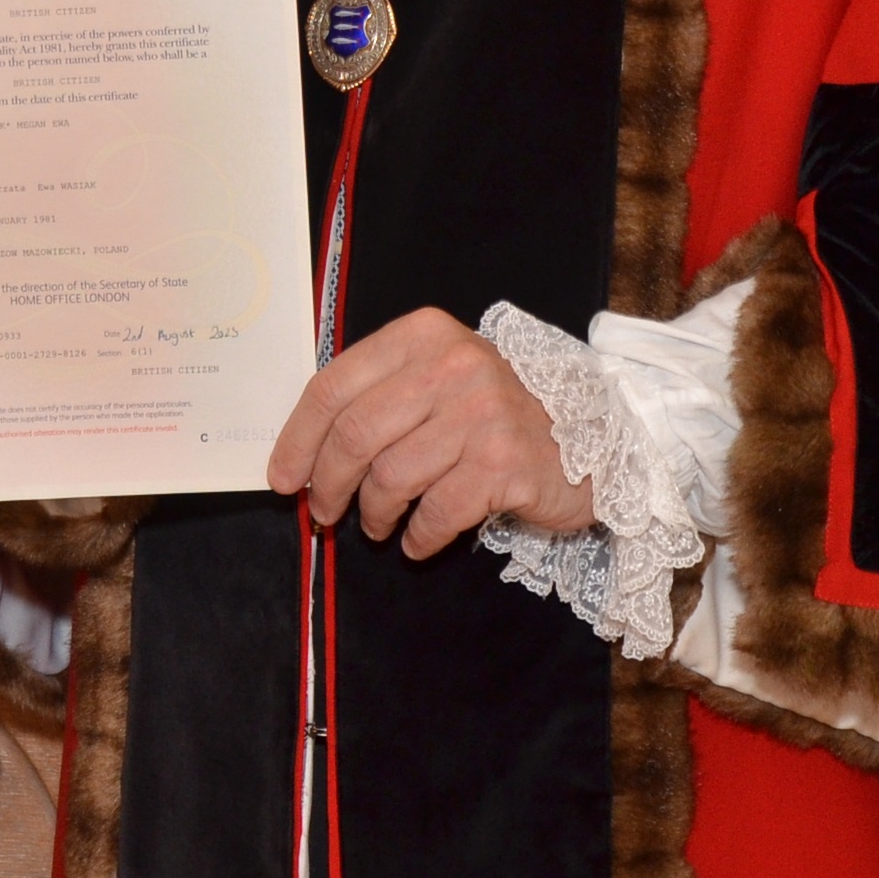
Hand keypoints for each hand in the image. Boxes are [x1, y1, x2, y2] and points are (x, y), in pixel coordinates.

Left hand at [266, 307, 593, 556]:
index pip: (333, 386)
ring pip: (391, 476)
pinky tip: (418, 541)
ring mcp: (482, 414)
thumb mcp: (437, 377)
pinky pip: (436, 512)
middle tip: (323, 513)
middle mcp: (452, 366)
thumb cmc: (495, 410)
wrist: (596, 433)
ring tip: (377, 525)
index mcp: (422, 336)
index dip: (297, 438)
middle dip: (327, 483)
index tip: (281, 477)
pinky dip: (418, 536)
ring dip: (373, 513)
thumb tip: (306, 451)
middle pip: (355, 435)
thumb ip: (380, 396)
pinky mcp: (506, 464)